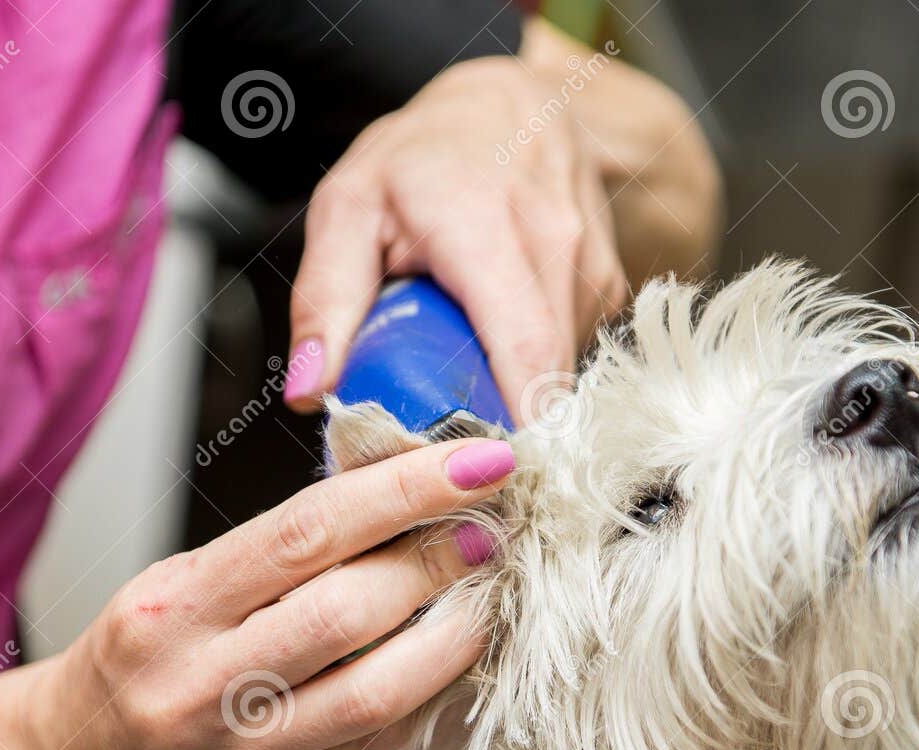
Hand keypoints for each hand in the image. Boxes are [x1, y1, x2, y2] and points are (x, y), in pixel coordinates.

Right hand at [25, 438, 514, 749]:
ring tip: (486, 598)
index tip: (479, 460)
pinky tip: (451, 661)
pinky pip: (377, 747)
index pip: (305, 531)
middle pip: (348, 613)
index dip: (404, 490)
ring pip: (375, 694)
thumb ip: (283, 549)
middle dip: (437, 561)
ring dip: (452, 638)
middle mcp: (197, 688)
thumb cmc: (149, 656)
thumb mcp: (188, 581)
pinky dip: (427, 696)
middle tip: (489, 532)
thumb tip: (410, 493)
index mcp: (172, 609)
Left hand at [282, 33, 630, 418]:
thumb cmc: (423, 157)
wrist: (508, 103)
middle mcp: (555, 248)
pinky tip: (494, 350)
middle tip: (437, 450)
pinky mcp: (609, 289)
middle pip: (542, 381)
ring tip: (460, 377)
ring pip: (558, 376)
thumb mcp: (348, 209)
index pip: (522, 353)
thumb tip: (310, 391)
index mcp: (486, 227)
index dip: (509, 428)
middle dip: (494, 429)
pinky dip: (530, 371)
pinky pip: (571, 356)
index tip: (470, 475)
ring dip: (510, 398)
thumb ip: (324, 300)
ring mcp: (593, 270)